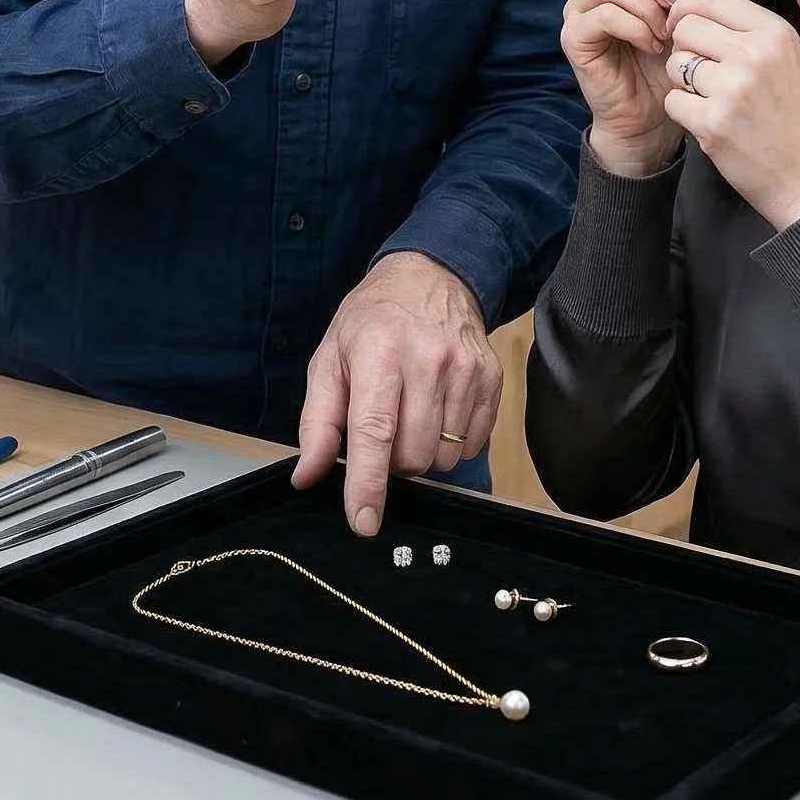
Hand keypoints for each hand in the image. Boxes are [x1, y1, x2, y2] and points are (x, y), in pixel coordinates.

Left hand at [293, 251, 500, 534]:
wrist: (430, 276)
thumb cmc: (371, 321)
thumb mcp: (329, 359)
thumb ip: (317, 422)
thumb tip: (307, 477)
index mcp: (378, 353)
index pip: (374, 432)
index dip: (368, 484)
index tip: (364, 523)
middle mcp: (428, 360)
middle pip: (412, 455)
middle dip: (391, 463)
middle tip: (382, 432)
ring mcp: (466, 370)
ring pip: (443, 456)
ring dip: (421, 454)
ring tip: (409, 416)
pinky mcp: (492, 380)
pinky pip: (471, 445)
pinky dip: (449, 444)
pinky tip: (436, 411)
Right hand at [561, 0, 687, 176]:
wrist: (653, 116)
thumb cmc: (670, 65)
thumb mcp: (691, 18)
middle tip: (676, 0)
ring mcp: (580, 11)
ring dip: (645, 2)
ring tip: (666, 30)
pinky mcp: (575, 38)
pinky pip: (603, 15)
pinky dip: (634, 25)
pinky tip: (652, 44)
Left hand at [664, 0, 799, 229]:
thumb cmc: (797, 119)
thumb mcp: (787, 59)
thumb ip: (746, 30)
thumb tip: (695, 3)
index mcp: (775, 32)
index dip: (686, 9)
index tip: (684, 26)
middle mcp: (754, 54)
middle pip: (685, 29)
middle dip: (685, 49)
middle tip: (704, 74)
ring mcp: (732, 89)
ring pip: (675, 64)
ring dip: (685, 84)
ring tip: (715, 101)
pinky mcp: (713, 123)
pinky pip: (673, 101)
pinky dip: (686, 114)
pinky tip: (713, 123)